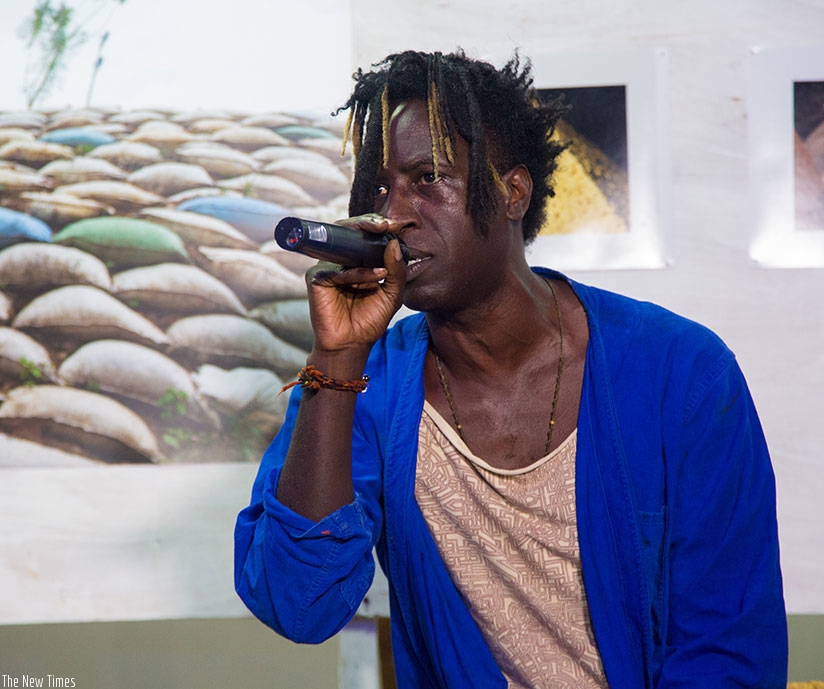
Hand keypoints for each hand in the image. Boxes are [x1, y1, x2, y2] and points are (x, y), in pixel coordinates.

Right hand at [304, 214, 406, 357]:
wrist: (353, 344)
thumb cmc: (370, 320)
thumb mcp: (393, 294)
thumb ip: (397, 270)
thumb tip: (394, 243)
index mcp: (358, 261)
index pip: (366, 236)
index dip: (379, 226)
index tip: (397, 224)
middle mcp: (341, 261)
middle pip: (350, 232)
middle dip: (368, 223)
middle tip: (386, 224)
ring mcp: (328, 268)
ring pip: (342, 245)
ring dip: (363, 239)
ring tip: (383, 236)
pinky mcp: (317, 279)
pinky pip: (338, 270)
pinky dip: (358, 273)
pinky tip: (376, 275)